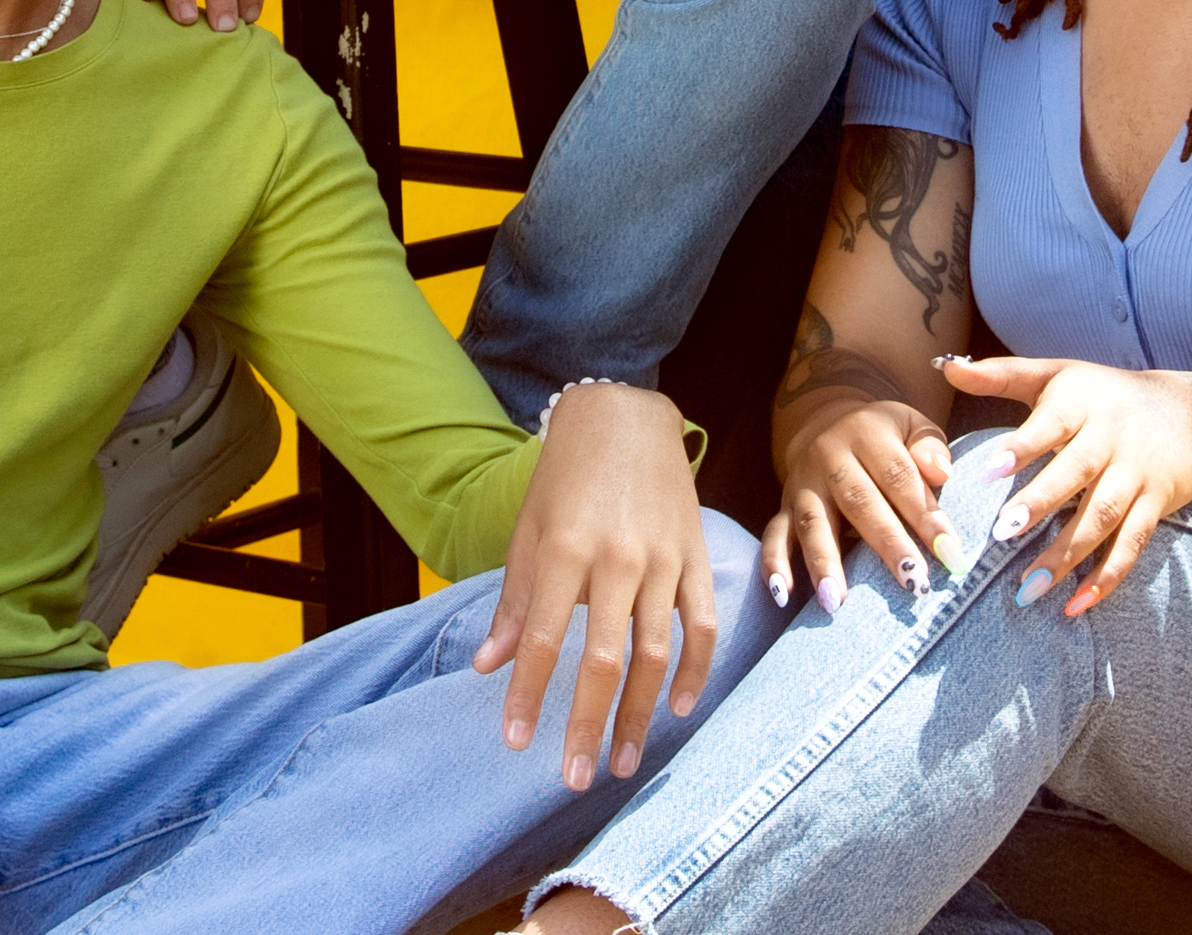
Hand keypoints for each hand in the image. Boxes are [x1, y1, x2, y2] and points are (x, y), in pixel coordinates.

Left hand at [473, 384, 714, 791]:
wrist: (625, 414)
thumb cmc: (566, 474)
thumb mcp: (529, 527)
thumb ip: (515, 600)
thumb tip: (489, 665)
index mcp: (567, 547)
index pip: (545, 639)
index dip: (527, 695)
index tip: (514, 743)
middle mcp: (618, 556)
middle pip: (605, 659)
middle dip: (587, 724)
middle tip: (574, 778)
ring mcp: (663, 556)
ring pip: (656, 652)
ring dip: (640, 715)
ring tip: (623, 761)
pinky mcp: (696, 553)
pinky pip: (702, 623)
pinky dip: (695, 669)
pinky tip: (678, 707)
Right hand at [764, 394, 954, 613]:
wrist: (826, 422)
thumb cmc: (884, 437)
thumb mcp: (910, 425)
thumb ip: (929, 446)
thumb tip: (942, 474)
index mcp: (867, 433)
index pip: (899, 476)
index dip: (925, 515)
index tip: (950, 554)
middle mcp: (830, 455)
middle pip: (859, 501)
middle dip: (887, 544)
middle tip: (912, 583)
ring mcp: (804, 484)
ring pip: (813, 522)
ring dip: (824, 563)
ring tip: (837, 602)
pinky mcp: (784, 506)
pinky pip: (774, 535)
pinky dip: (774, 564)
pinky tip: (782, 595)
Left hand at [944, 355, 1191, 617]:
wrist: (1188, 414)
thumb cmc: (1102, 394)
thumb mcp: (1055, 375)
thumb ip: (1000, 376)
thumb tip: (946, 369)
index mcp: (1080, 404)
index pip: (1050, 423)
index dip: (1021, 447)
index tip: (986, 472)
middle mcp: (1110, 438)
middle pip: (1077, 472)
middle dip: (1041, 503)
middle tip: (1001, 533)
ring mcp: (1135, 474)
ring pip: (1103, 515)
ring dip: (1068, 553)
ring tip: (1029, 586)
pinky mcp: (1156, 505)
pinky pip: (1132, 544)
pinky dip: (1107, 576)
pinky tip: (1077, 604)